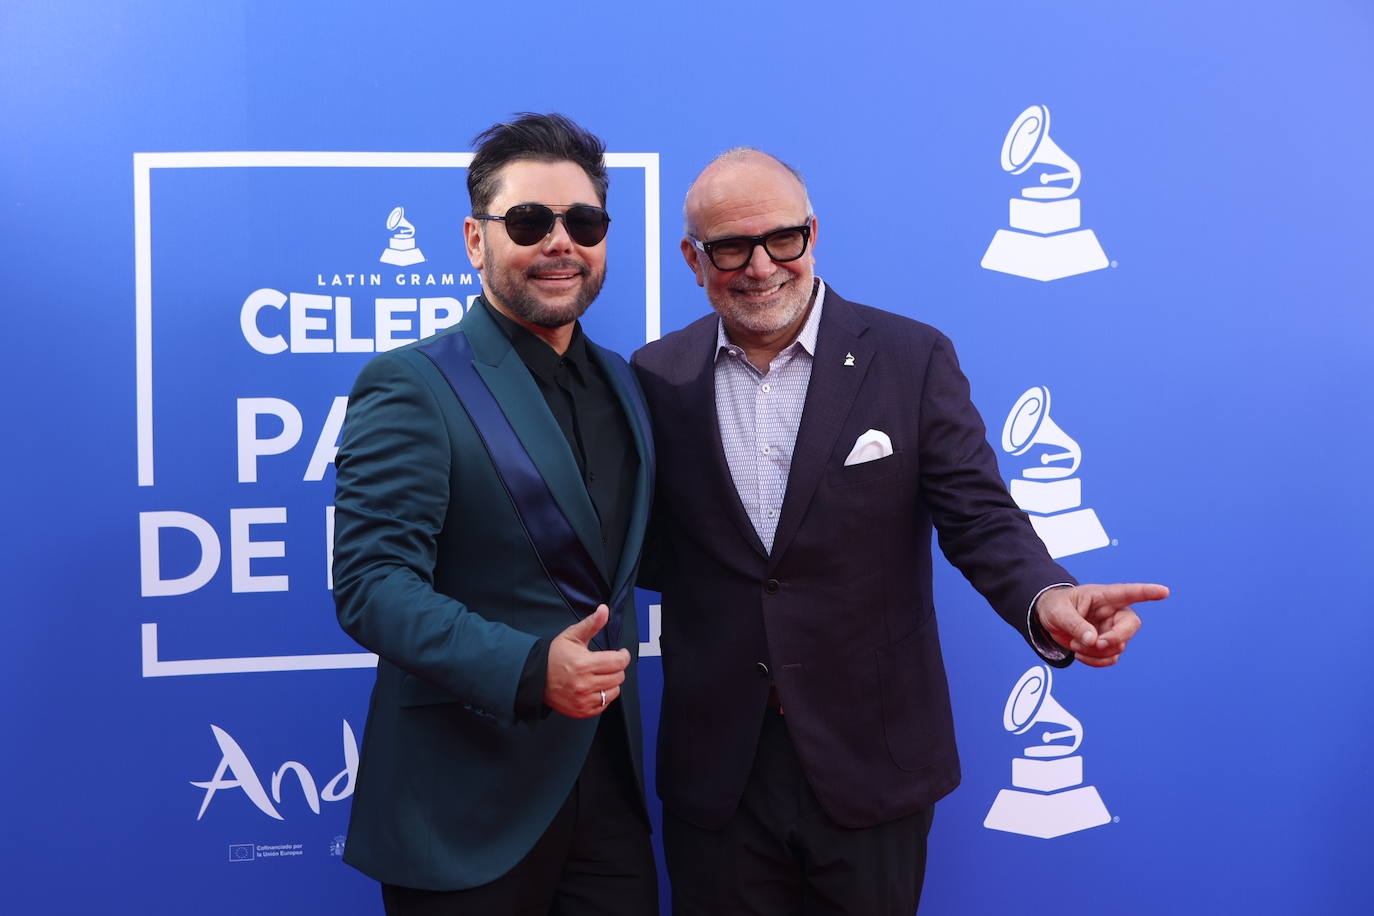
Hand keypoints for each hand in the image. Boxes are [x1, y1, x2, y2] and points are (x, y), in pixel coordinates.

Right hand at [544, 605, 630, 717]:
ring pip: (614, 691)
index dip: (623, 655)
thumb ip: (591, 624)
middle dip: (617, 667)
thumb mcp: (572, 636)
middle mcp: (584, 685)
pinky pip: (605, 704)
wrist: (536, 677)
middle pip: (619, 677)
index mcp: (583, 664)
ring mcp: (583, 700)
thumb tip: (604, 610)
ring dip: (612, 682)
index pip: (618, 662)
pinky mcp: (582, 711)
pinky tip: (595, 686)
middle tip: (607, 663)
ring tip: (600, 675)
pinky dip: (604, 695)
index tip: (621, 653)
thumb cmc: (554, 656)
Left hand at [1035, 583, 1168, 667]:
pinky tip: (1079, 654)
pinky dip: (1095, 661)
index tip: (1164, 591)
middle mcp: (1113, 613)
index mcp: (1103, 596)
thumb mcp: (1059, 612)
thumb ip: (1075, 624)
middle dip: (1115, 638)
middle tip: (1098, 643)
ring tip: (1074, 643)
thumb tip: (1094, 641)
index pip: (1129, 593)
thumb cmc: (1055, 607)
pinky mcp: (1107, 645)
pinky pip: (1111, 658)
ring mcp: (1112, 630)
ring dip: (1096, 651)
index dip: (1147, 592)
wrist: (1048, 620)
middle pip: (1131, 626)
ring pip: (1118, 646)